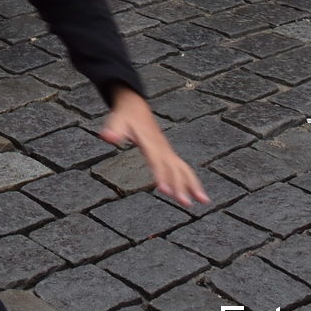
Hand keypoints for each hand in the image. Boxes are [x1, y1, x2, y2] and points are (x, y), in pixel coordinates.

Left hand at [101, 89, 207, 206]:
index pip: (156, 161)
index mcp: (150, 142)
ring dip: (193, 185)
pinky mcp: (169, 154)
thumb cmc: (125, 116)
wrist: (136, 107)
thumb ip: (113, 130)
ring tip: (203, 201)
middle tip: (185, 203)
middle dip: (180, 186)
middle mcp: (162, 148)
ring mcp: (167, 151)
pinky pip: (183, 169)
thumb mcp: (116, 120)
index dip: (161, 175)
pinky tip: (198, 194)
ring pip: (183, 169)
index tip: (165, 190)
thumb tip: (107, 137)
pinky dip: (192, 181)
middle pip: (173, 169)